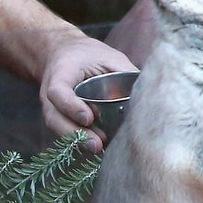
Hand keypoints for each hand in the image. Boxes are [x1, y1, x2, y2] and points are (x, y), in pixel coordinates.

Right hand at [41, 34, 139, 152]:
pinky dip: (79, 140)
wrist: (63, 53)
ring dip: (78, 141)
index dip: (71, 106)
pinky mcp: (58, 117)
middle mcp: (50, 93)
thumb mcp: (109, 57)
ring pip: (58, 128)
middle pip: (55, 118)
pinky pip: (64, 132)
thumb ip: (125, 73)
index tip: (89, 118)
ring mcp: (52, 107)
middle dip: (75, 133)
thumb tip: (152, 91)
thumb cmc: (89, 55)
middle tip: (97, 145)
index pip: (58, 92)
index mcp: (61, 73)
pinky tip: (99, 147)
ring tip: (99, 148)